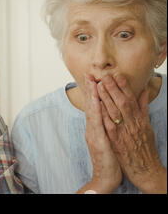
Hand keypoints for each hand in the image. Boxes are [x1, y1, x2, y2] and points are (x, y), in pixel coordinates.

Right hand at [79, 74, 121, 193]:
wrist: (104, 178)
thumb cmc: (110, 160)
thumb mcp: (109, 140)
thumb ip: (107, 127)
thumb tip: (107, 116)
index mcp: (95, 129)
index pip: (94, 107)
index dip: (93, 93)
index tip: (93, 79)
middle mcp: (92, 130)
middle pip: (90, 107)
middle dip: (90, 90)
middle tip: (89, 75)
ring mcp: (93, 135)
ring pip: (93, 112)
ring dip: (92, 96)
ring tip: (92, 82)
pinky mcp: (98, 140)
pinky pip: (97, 122)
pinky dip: (96, 110)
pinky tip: (96, 101)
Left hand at [97, 74, 165, 192]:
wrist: (146, 170)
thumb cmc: (145, 148)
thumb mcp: (147, 126)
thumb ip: (143, 108)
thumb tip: (142, 91)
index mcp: (140, 119)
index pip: (131, 98)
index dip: (123, 86)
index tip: (116, 74)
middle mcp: (133, 124)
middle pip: (122, 102)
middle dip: (112, 88)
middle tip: (103, 76)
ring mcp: (124, 132)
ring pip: (114, 112)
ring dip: (105, 98)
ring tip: (97, 85)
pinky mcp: (116, 141)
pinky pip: (108, 126)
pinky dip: (102, 115)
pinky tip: (96, 106)